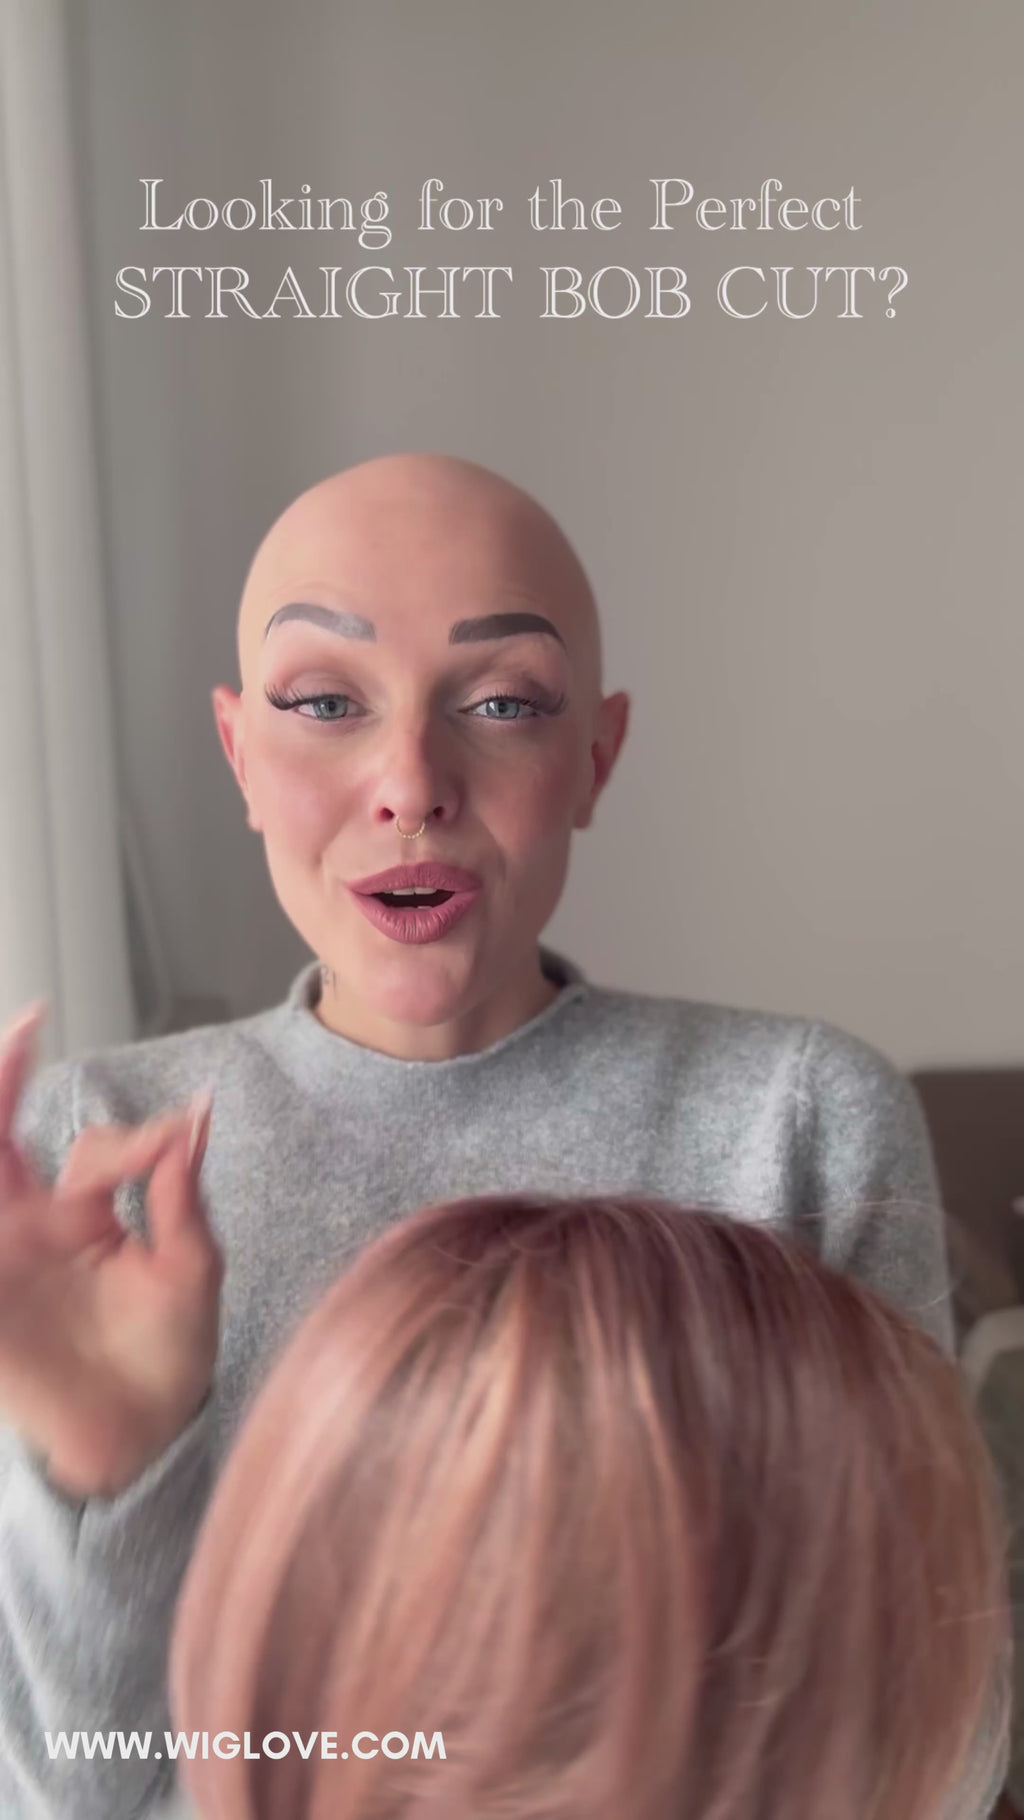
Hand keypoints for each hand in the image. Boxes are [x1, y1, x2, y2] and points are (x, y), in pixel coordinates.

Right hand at [0, 1004, 222, 1497]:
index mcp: (81, 1214)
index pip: (92, 1150)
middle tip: (23, 1025)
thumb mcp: (190, 1265)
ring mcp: (2, 1258)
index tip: (173, 1143)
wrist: (147, 1436)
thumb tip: (197, 1112)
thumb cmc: (170, 1354)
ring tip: (2, 1060)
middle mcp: (29, 1227)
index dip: (131, 1143)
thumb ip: (180, 1191)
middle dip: (1, 1074)